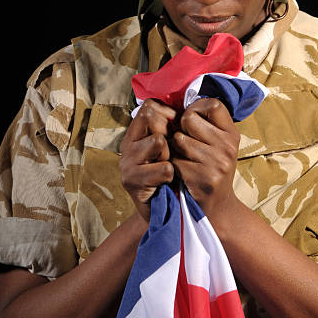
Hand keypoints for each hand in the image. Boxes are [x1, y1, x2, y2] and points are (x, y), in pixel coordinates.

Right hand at [119, 99, 175, 222]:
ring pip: (158, 141)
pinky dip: (170, 175)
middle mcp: (128, 143)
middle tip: (170, 152)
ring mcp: (127, 162)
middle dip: (168, 132)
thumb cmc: (173, 175)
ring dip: (169, 155)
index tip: (175, 131)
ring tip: (168, 168)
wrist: (166, 213)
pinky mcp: (131, 181)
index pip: (151, 105)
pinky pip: (163, 168)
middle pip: (151, 116)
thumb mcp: (172, 146)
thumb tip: (191, 104)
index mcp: (137, 132)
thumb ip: (173, 126)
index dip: (169, 114)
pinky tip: (166, 182)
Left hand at [171, 98, 240, 223]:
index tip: (191, 117)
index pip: (213, 104)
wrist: (217, 208)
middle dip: (181, 128)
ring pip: (179, 139)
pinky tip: (182, 174)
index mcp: (232, 134)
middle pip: (189, 119)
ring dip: (175, 149)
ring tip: (184, 159)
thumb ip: (207, 124)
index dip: (196, 107)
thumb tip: (184, 98)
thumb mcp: (219, 144)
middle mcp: (228, 147)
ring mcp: (217, 163)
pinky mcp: (204, 179)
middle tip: (185, 142)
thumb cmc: (211, 169)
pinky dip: (173, 166)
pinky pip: (174, 161)